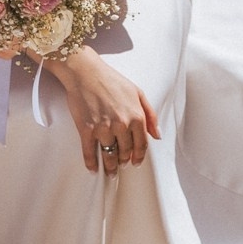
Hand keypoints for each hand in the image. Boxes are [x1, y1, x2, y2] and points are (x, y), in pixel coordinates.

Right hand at [50, 48, 159, 175]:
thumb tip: (157, 135)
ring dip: (110, 166)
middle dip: (124, 160)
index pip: (141, 144)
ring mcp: (103, 128)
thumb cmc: (111, 79)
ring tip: (110, 171)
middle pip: (125, 152)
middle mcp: (121, 125)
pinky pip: (89, 152)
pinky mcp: (86, 129)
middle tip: (122, 164)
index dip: (139, 156)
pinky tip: (93, 169)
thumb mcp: (137, 92)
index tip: (135, 162)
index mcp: (136, 116)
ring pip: (109, 155)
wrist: (85, 71)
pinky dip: (91, 163)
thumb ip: (150, 115)